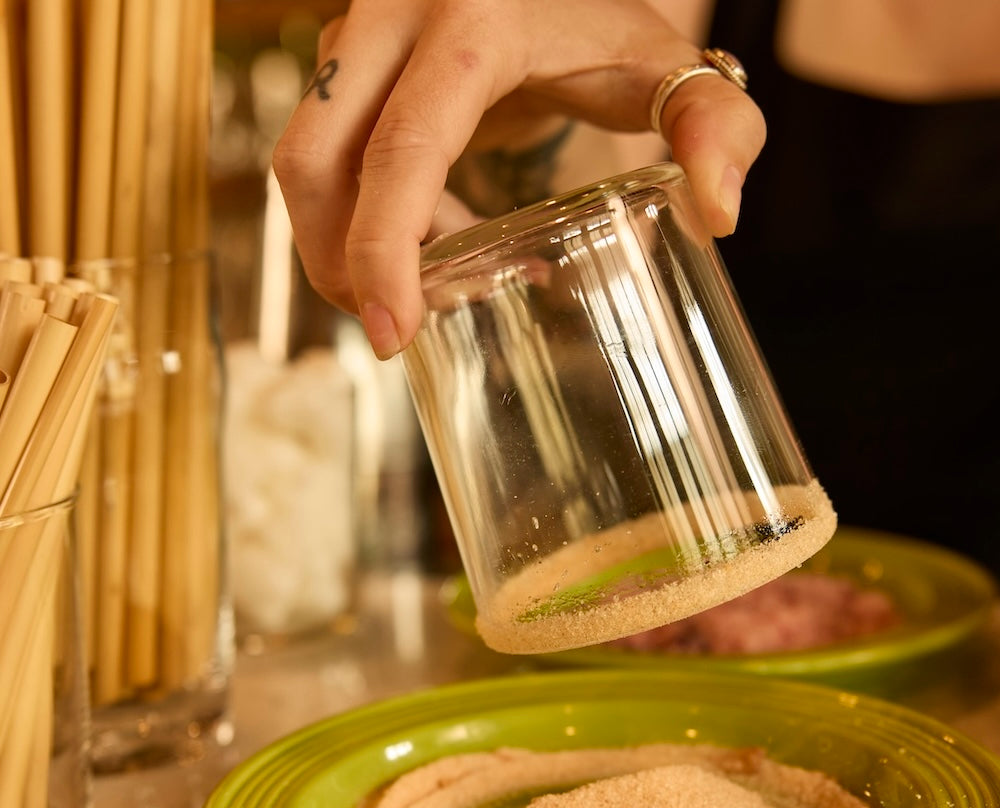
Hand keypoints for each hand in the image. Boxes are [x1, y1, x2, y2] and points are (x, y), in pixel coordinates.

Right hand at [272, 0, 765, 358]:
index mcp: (468, 23)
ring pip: (306, 164)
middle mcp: (390, 22)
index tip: (395, 333)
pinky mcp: (345, 66)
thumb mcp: (666, 67)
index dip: (384, 250)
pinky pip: (329, 158)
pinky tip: (443, 242)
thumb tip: (720, 214)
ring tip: (442, 282)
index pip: (401, 150)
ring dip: (349, 243)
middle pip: (313, 161)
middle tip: (394, 333)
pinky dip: (365, 216)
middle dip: (339, 262)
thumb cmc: (605, 22)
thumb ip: (714, 127)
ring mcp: (354, 39)